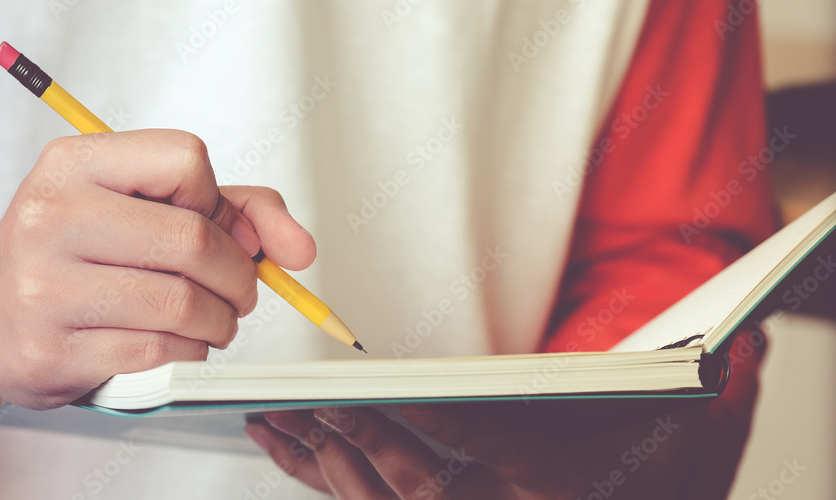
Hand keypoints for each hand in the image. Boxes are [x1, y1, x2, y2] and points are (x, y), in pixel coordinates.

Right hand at [0, 129, 315, 418]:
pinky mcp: (49, 350)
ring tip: (211, 320)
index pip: (186, 159)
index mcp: (74, 163)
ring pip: (182, 304)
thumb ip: (233, 209)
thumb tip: (297, 249)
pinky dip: (190, 352)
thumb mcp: (141, 203)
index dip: (215, 199)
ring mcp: (44, 286)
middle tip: (238, 292)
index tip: (210, 224)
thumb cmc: (73, 250)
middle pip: (192, 240)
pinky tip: (178, 343)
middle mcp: (52, 216)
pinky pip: (157, 353)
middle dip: (238, 275)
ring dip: (220, 321)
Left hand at [247, 401, 707, 499]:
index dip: (412, 414)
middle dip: (354, 443)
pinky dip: (329, 480)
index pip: (475, 444)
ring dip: (327, 465)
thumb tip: (706, 340)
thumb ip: (665, 378)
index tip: (357, 385)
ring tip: (277, 423)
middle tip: (301, 401)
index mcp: (559, 485)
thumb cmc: (663, 450)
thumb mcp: (677, 412)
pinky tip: (294, 450)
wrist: (661, 487)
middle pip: (417, 486)